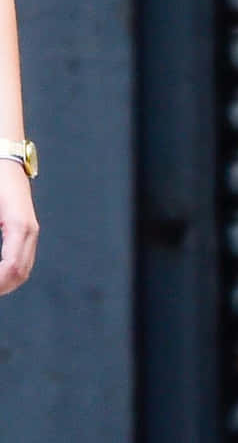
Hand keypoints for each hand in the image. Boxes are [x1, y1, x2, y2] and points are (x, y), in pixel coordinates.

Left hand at [0, 161, 36, 294]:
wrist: (3, 154)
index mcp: (18, 225)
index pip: (12, 268)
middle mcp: (28, 230)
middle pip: (20, 274)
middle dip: (1, 288)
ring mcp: (29, 229)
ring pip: (23, 269)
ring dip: (6, 283)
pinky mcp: (24, 228)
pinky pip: (22, 259)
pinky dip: (9, 273)